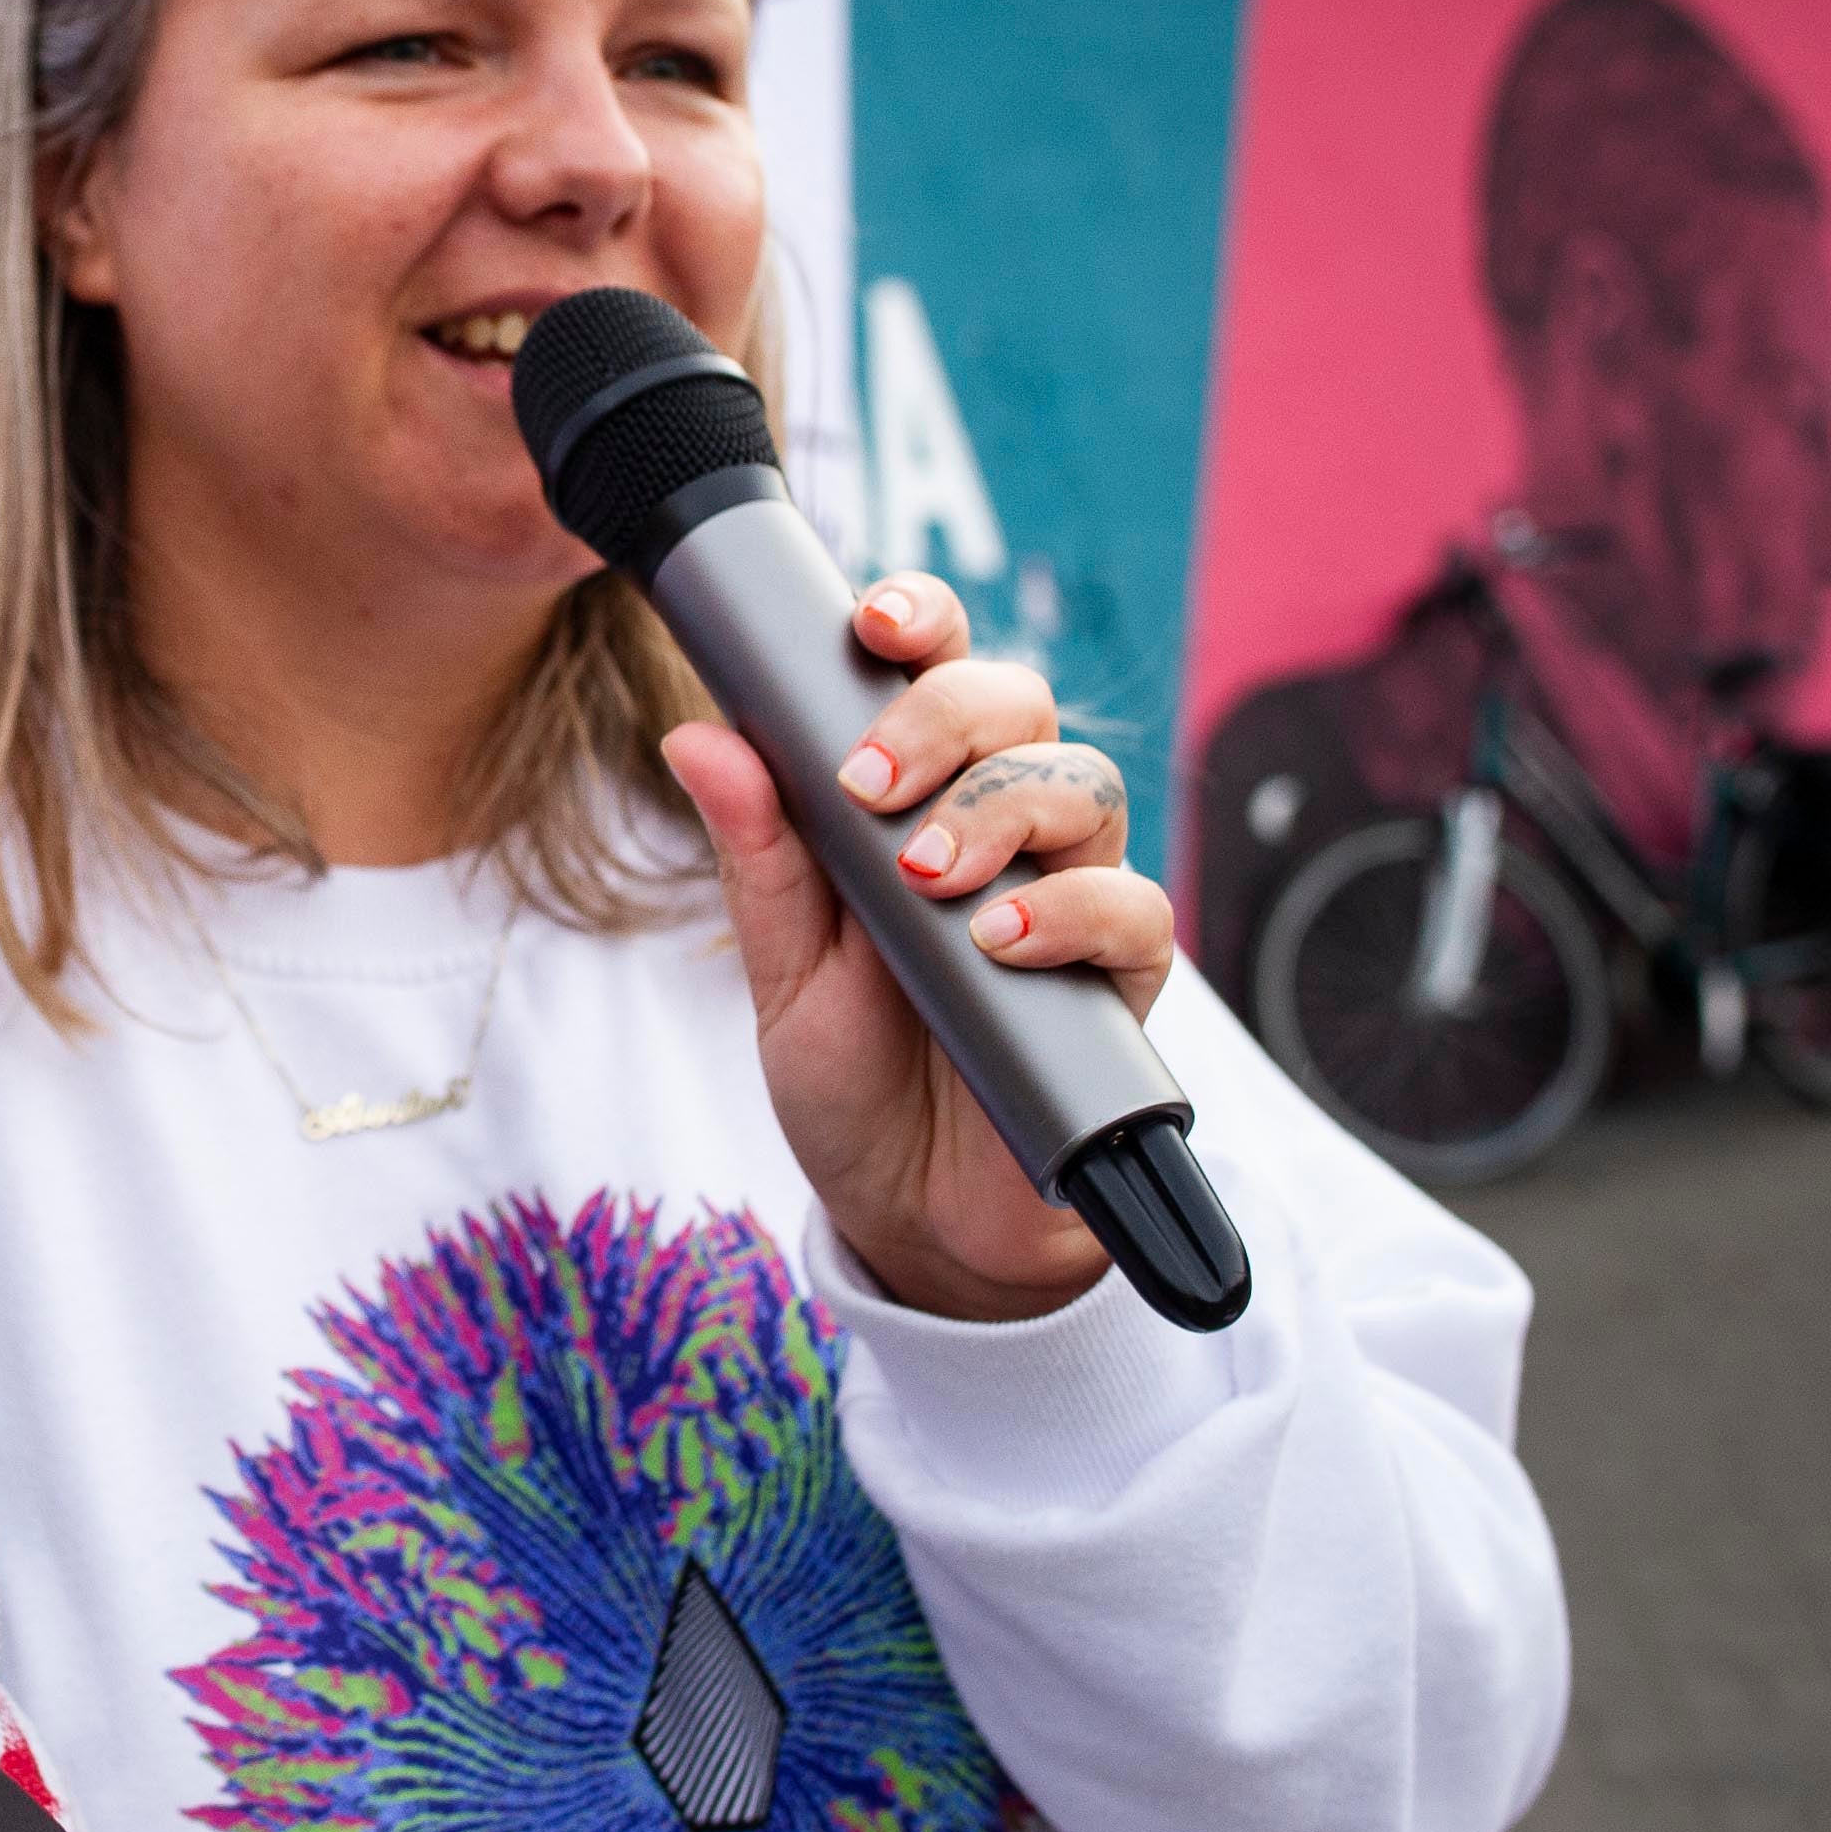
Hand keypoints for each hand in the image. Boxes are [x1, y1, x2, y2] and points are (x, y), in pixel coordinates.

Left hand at [661, 573, 1177, 1323]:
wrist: (911, 1211)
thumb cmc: (851, 1072)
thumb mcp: (782, 968)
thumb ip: (758, 854)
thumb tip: (696, 734)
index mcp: (921, 793)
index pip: (939, 668)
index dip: (921, 619)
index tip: (872, 622)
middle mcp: (1008, 824)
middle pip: (1020, 704)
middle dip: (946, 717)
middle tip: (869, 787)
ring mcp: (1072, 893)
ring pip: (1085, 784)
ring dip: (1001, 811)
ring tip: (927, 877)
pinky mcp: (1120, 979)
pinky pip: (1134, 909)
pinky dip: (1070, 910)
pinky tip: (1000, 941)